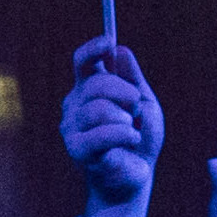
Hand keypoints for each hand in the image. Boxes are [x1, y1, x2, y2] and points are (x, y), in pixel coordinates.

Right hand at [60, 40, 158, 216]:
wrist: (137, 174)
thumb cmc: (139, 137)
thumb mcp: (144, 102)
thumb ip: (133, 78)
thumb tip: (120, 50)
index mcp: (89, 89)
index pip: (83, 62)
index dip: (93, 49)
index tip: (109, 42)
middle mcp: (75, 105)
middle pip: (96, 83)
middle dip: (125, 92)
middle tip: (136, 107)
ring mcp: (72, 127)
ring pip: (98, 109)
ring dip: (125, 118)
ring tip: (132, 129)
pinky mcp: (77, 149)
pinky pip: (101, 134)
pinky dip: (124, 134)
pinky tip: (132, 139)